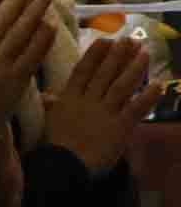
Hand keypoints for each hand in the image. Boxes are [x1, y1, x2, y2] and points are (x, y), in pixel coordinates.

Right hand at [45, 29, 150, 174]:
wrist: (64, 166)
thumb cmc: (54, 145)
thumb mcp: (48, 120)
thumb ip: (52, 104)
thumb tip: (47, 94)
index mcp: (69, 97)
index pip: (83, 70)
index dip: (95, 54)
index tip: (106, 40)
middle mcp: (88, 100)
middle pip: (105, 73)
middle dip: (119, 54)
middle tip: (131, 39)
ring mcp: (105, 112)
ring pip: (121, 85)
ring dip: (135, 68)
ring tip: (145, 53)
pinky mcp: (120, 126)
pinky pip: (136, 108)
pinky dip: (148, 96)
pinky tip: (158, 84)